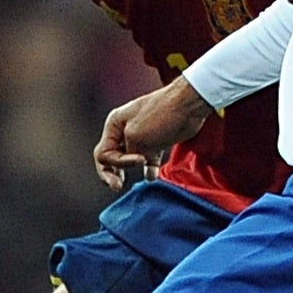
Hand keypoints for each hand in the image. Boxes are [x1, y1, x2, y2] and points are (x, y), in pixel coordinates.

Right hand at [94, 79, 210, 188]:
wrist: (188, 106)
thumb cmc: (160, 117)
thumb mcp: (136, 138)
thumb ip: (128, 154)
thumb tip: (133, 162)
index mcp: (114, 125)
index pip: (103, 153)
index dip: (117, 163)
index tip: (139, 160)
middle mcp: (124, 130)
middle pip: (111, 157)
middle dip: (112, 173)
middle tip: (117, 186)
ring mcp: (141, 136)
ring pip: (129, 159)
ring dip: (128, 170)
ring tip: (128, 182)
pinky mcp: (157, 141)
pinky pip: (148, 159)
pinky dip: (148, 169)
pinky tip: (151, 177)